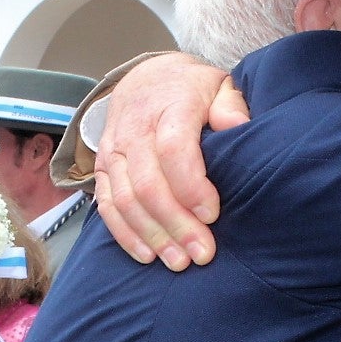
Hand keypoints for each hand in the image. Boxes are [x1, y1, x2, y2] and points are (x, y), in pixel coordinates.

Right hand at [93, 53, 247, 269]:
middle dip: (175, 224)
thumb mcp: (218, 86)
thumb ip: (230, 106)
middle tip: (202, 253)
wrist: (145, 79)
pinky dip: (125, 234)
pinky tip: (148, 255)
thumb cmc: (190, 91)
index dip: (190, 186)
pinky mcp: (101, 169)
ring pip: (126, 200)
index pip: (172, 149)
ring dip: (153, 236)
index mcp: (168, 107)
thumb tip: (238, 126)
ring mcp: (114, 151)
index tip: (212, 214)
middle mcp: (135, 130)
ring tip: (179, 262)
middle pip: (148, 184)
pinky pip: (107, 206)